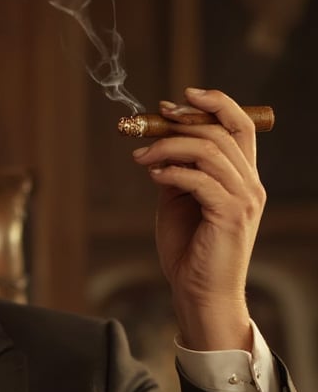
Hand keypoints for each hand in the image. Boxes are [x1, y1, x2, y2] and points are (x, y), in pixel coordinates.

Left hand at [131, 87, 265, 351]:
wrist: (199, 293)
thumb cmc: (189, 251)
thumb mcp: (179, 201)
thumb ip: (178, 171)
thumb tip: (160, 143)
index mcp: (242, 177)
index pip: (240, 125)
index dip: (213, 103)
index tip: (178, 99)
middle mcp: (250, 184)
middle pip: (222, 131)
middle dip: (182, 122)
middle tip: (148, 125)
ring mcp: (243, 199)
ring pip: (209, 150)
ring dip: (169, 146)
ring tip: (141, 156)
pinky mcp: (230, 215)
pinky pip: (200, 179)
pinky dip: (172, 171)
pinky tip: (152, 173)